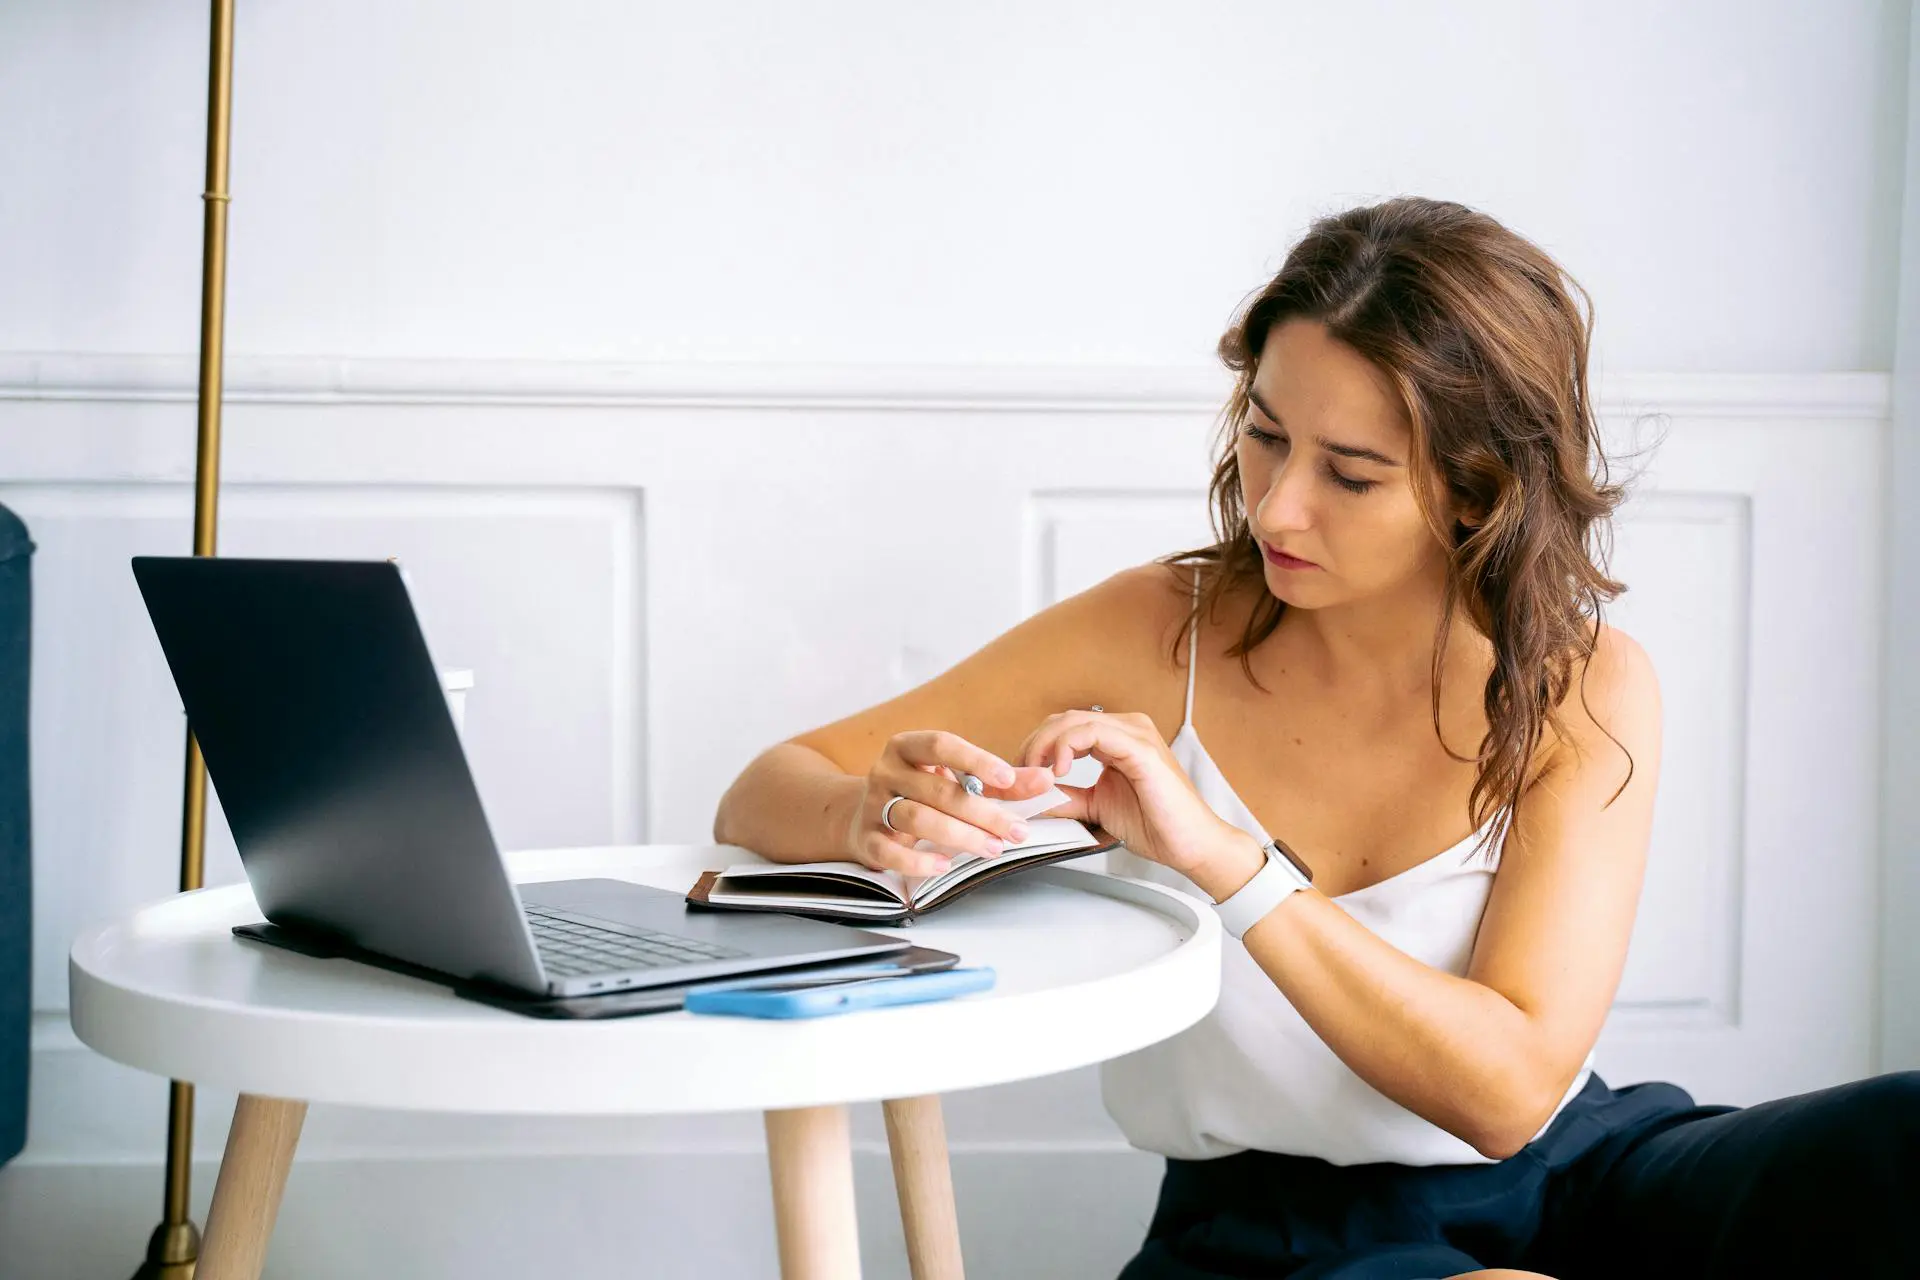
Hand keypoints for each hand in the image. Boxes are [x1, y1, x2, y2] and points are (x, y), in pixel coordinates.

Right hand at [847, 730, 1059, 876]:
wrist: (862, 817)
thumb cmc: (920, 794)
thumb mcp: (955, 779)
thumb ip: (1000, 781)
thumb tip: (1045, 780)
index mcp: (907, 747)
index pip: (941, 744)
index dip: (975, 759)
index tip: (1008, 779)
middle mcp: (887, 771)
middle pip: (938, 790)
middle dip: (982, 812)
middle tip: (1015, 830)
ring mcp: (873, 805)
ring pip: (917, 818)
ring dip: (959, 835)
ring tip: (992, 848)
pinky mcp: (866, 838)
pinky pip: (890, 851)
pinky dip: (918, 860)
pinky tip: (944, 865)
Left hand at [1016, 708, 1241, 879]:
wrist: (1190, 845)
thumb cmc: (1155, 824)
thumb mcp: (1096, 807)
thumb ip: (1066, 797)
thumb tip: (1031, 796)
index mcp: (1117, 738)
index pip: (1064, 726)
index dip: (1035, 746)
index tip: (1019, 774)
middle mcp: (1127, 728)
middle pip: (1063, 719)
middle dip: (1033, 745)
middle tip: (1019, 775)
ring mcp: (1135, 734)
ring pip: (1072, 721)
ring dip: (1044, 745)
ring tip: (1035, 774)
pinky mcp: (1141, 748)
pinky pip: (1093, 732)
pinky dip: (1066, 747)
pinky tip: (1059, 770)